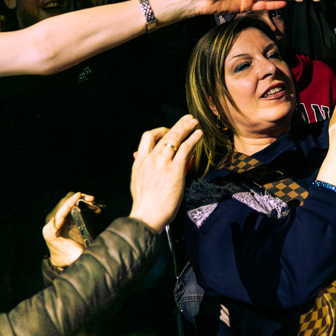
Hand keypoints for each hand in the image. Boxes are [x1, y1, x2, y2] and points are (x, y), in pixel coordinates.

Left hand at [42, 192, 97, 269]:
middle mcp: (50, 222)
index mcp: (51, 231)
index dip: (70, 203)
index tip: (79, 195)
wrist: (60, 259)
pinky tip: (89, 205)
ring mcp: (55, 218)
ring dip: (79, 199)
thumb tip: (97, 247)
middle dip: (78, 199)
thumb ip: (83, 252)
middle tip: (92, 199)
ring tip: (92, 201)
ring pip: (66, 201)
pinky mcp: (60, 217)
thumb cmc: (68, 258)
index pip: (60, 213)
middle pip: (63, 204)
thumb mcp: (76, 256)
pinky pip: (68, 205)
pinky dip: (79, 202)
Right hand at [127, 115, 201, 231]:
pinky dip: (193, 139)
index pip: (147, 137)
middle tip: (186, 119)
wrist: (147, 215)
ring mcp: (163, 162)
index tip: (167, 131)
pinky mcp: (175, 169)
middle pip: (164, 135)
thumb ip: (141, 167)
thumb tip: (139, 157)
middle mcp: (150, 158)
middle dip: (177, 125)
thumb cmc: (144, 204)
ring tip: (194, 123)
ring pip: (175, 138)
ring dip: (186, 128)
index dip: (159, 131)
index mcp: (140, 161)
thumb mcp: (137, 181)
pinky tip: (198, 135)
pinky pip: (185, 149)